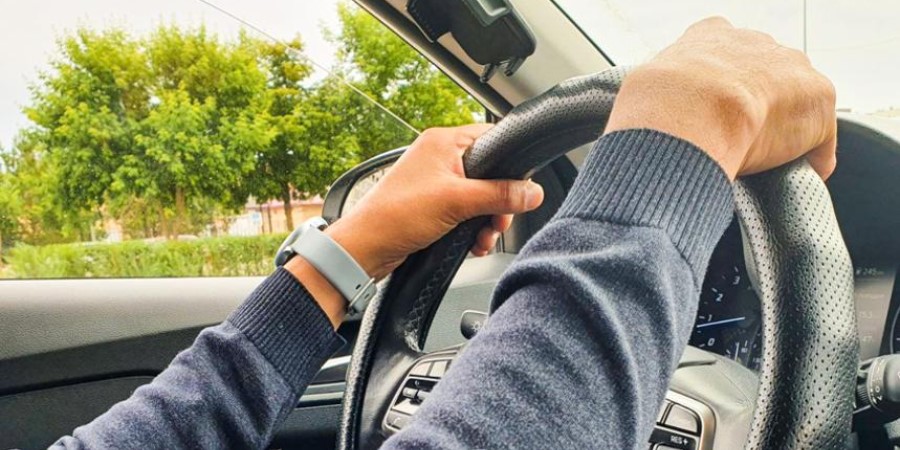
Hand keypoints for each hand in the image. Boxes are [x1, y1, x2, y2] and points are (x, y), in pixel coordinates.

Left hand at [328, 124, 544, 278]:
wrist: (366, 248)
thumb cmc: (396, 215)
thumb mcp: (457, 202)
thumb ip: (499, 195)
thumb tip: (532, 191)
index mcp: (443, 142)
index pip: (492, 138)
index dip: (510, 163)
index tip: (520, 187)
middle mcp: (439, 158)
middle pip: (490, 173)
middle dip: (498, 203)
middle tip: (498, 222)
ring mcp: (435, 183)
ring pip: (479, 197)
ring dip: (486, 221)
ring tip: (483, 238)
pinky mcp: (432, 206)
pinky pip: (465, 212)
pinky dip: (472, 229)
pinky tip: (473, 244)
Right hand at [605, 17, 836, 179]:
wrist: (688, 110)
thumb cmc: (655, 107)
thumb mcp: (643, 93)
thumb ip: (659, 100)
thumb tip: (649, 132)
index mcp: (709, 35)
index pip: (721, 58)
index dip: (716, 91)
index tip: (709, 118)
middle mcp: (753, 41)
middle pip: (763, 76)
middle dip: (754, 108)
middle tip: (734, 143)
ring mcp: (790, 66)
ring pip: (792, 103)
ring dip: (781, 131)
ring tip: (762, 163)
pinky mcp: (817, 97)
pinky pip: (818, 136)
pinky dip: (808, 159)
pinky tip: (793, 177)